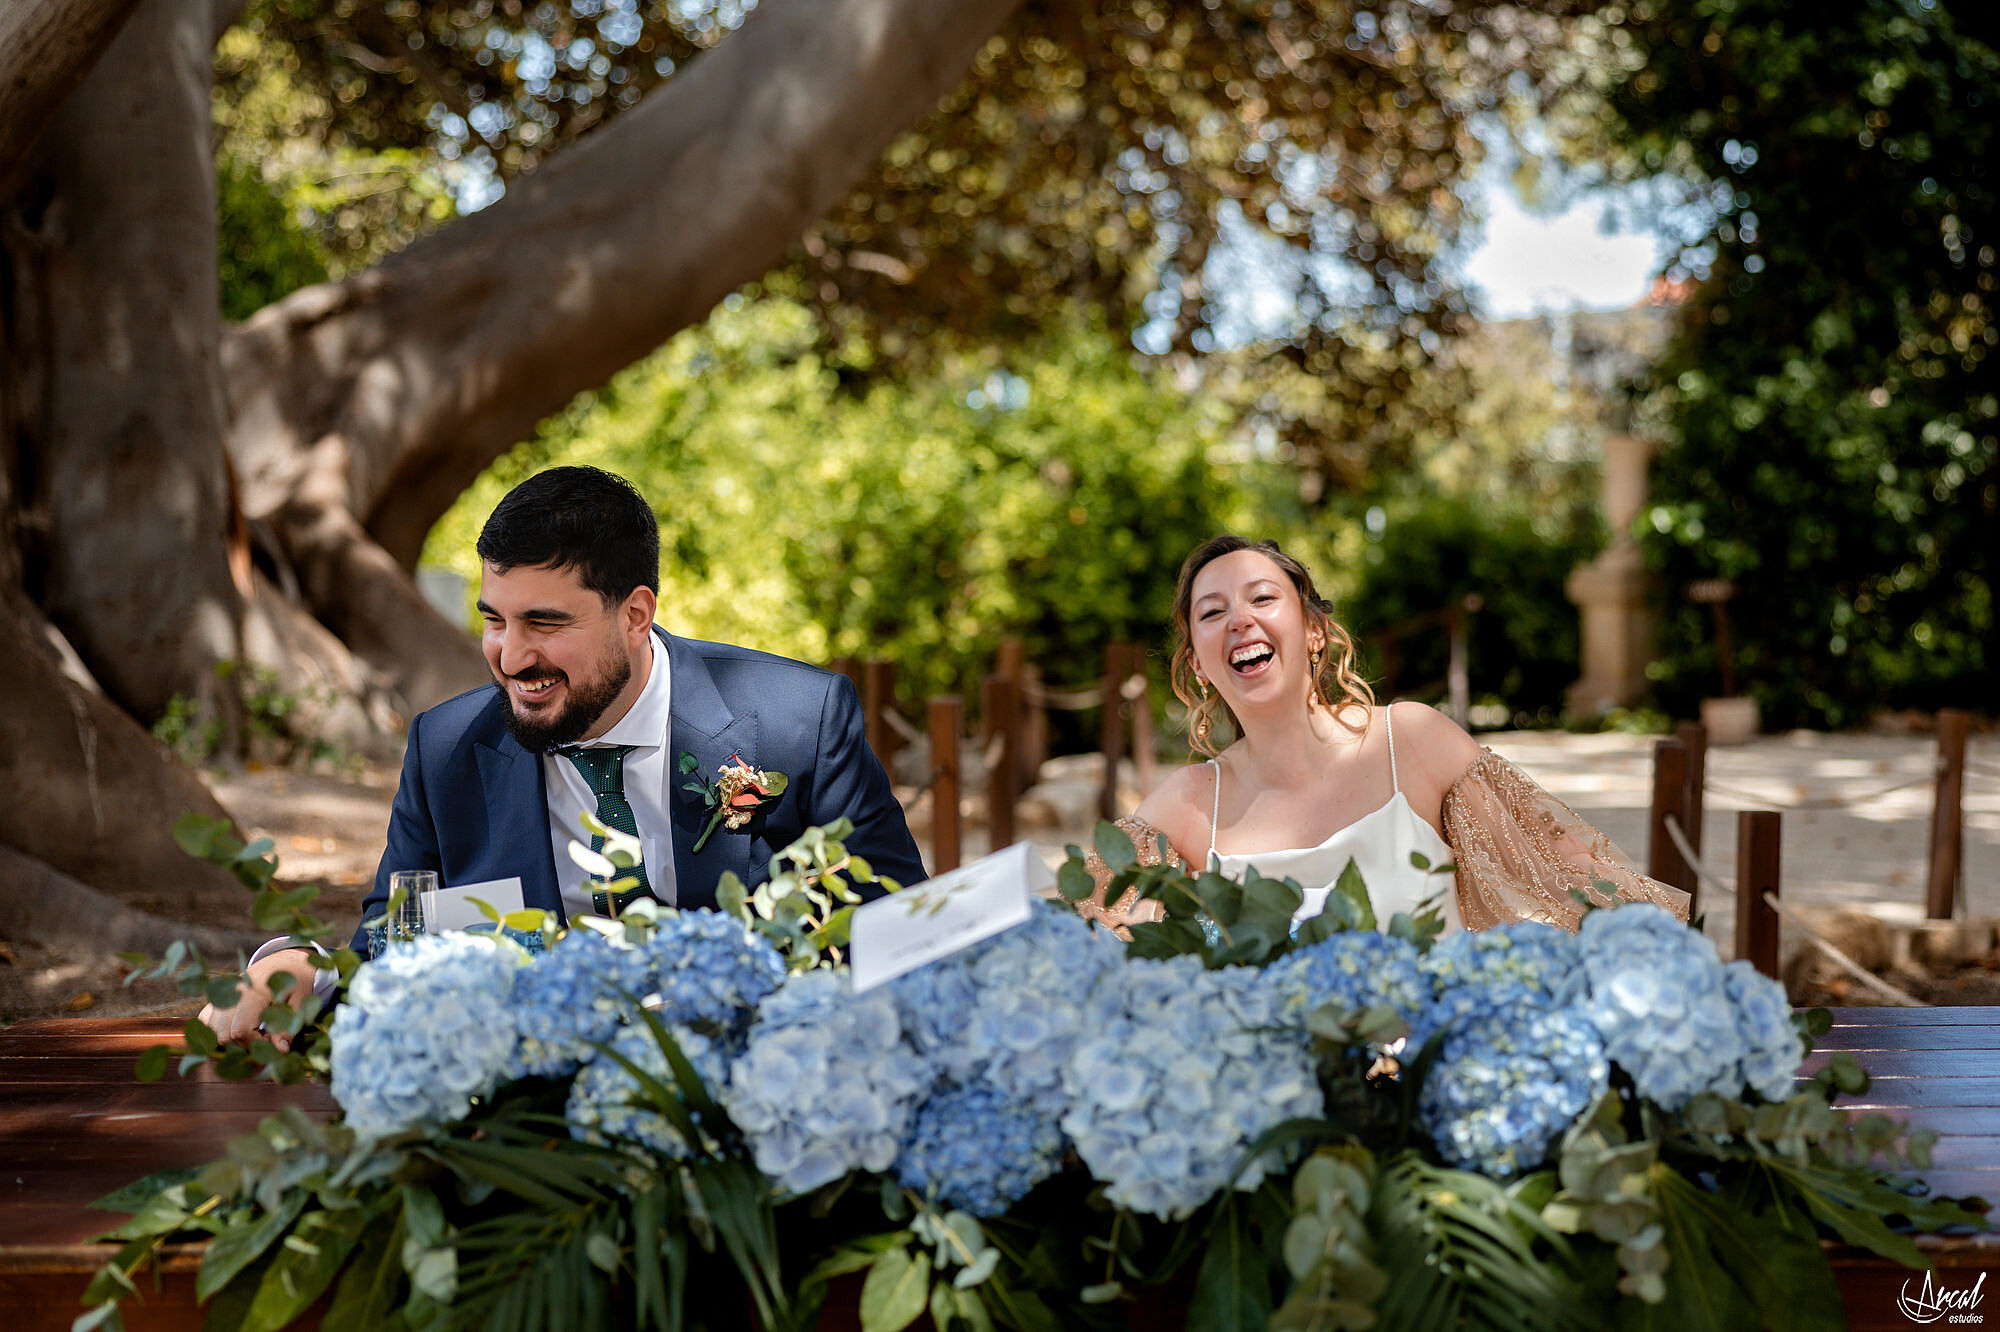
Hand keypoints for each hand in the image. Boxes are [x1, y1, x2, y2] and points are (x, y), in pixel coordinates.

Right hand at [197, 948, 319, 1049]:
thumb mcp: (301, 1002)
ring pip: (212, 1032)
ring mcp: (220, 995)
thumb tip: (280, 1051)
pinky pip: (206, 1022)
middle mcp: (230, 993)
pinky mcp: (215, 999)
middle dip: (245, 1045)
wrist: (284, 962)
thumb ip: (288, 1026)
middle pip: (224, 1035)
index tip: (274, 1041)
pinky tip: (240, 1029)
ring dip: (232, 1041)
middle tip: (267, 1038)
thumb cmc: (296, 982)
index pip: (240, 1031)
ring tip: (255, 1033)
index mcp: (252, 991)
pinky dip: (218, 1032)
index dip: (257, 1044)